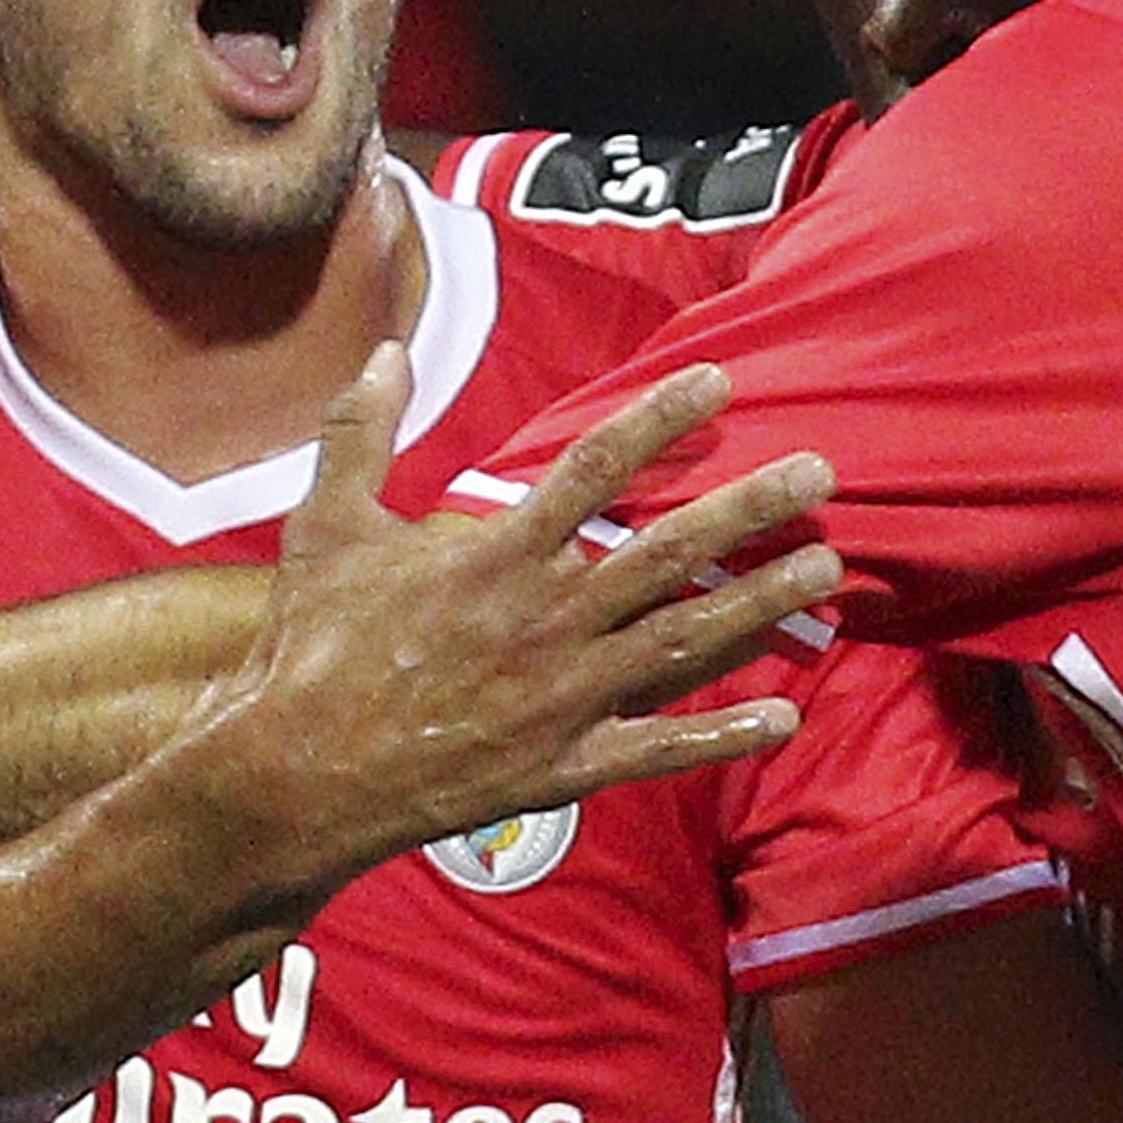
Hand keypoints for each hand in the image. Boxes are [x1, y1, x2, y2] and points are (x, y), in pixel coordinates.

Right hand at [168, 355, 840, 899]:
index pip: (598, 468)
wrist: (297, 773)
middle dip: (751, 507)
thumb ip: (360, 433)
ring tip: (826, 567)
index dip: (662, 419)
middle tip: (822, 472)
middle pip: (671, 551)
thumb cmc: (309, 647)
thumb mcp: (324, 525)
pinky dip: (723, 734)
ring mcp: (564, 697)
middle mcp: (548, 619)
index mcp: (498, 556)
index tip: (721, 383)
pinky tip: (784, 716)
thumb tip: (385, 349)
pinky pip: (659, 747)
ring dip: (761, 603)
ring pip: (685, 640)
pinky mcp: (565, 766)